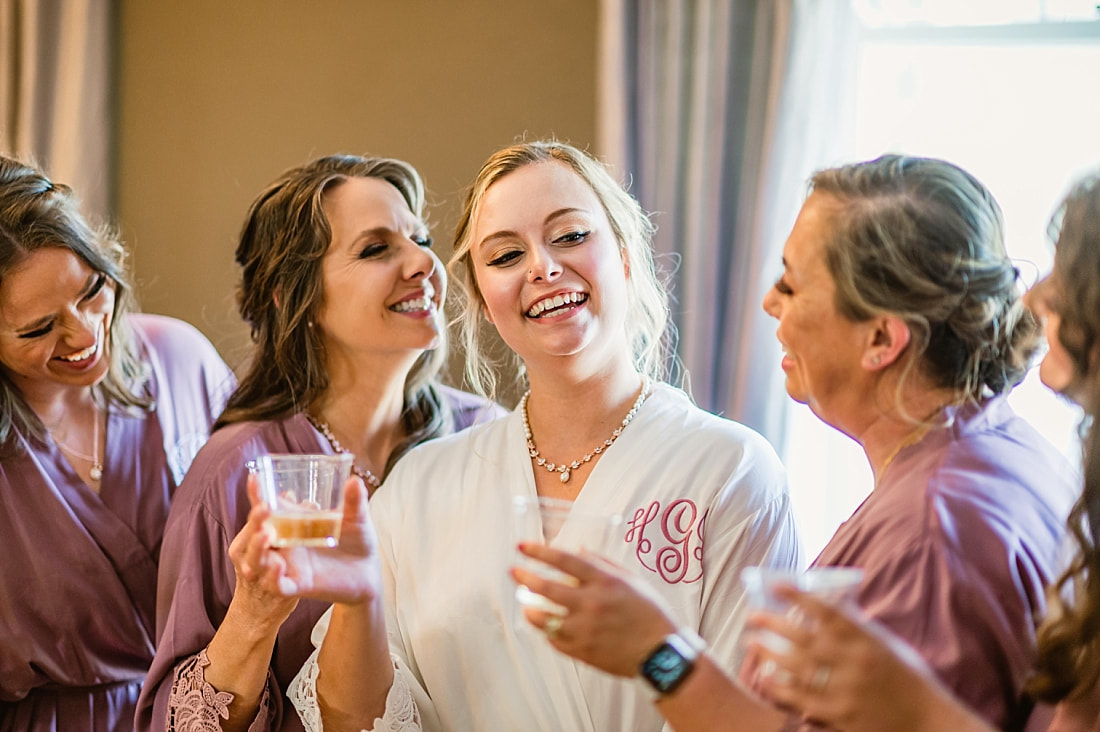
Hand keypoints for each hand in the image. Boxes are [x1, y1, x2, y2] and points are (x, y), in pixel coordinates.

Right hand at [246, 475, 382, 605]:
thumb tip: (355, 480)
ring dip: (258, 548)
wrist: (369, 570)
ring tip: (264, 534)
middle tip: (263, 507)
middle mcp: (286, 543)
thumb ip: (354, 501)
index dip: (259, 494)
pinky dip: (273, 577)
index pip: (270, 507)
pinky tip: (277, 566)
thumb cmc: (357, 539)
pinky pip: (278, 585)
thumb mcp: (356, 518)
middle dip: (256, 519)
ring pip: (260, 560)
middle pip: (259, 531)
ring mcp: (290, 565)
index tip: (254, 478)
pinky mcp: (298, 585)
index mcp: (294, 523)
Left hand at [510, 543, 676, 676]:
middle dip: (525, 577)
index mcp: (605, 582)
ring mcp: (585, 629)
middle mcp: (591, 604)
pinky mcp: (582, 651)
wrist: (660, 653)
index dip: (540, 552)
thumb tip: (579, 551)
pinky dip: (548, 631)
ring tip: (525, 604)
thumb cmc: (650, 615)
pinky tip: (547, 625)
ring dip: (529, 609)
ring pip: (543, 618)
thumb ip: (603, 564)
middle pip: (547, 588)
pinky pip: (554, 639)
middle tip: (514, 571)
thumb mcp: (631, 580)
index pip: (565, 561)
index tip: (523, 547)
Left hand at [745, 585, 972, 731]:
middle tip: (752, 615)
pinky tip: (764, 679)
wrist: (927, 721)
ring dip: (769, 652)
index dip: (798, 596)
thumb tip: (823, 607)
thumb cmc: (906, 678)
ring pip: (796, 667)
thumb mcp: (884, 644)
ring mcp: (846, 690)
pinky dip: (780, 688)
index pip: (826, 611)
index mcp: (867, 639)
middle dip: (772, 623)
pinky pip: (801, 700)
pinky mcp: (840, 716)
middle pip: (803, 637)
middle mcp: (855, 662)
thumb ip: (855, 628)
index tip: (775, 585)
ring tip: (751, 642)